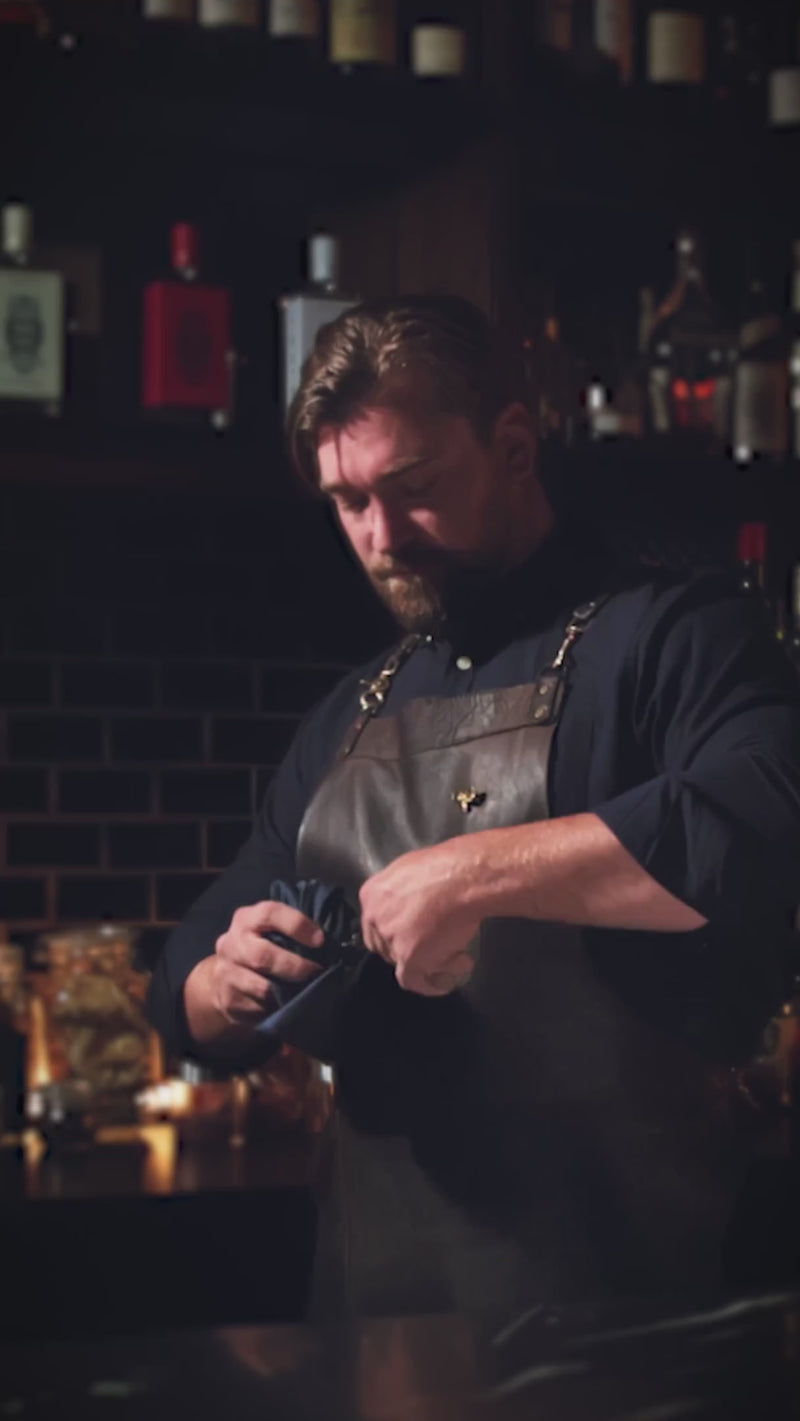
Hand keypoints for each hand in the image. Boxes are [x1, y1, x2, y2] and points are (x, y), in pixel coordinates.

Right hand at [205, 901, 325, 1025]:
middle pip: (262, 956)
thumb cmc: (260, 948)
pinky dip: (276, 1008)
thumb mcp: (269, 931)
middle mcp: (230, 944)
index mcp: (245, 919)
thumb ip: (289, 931)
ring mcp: (225, 973)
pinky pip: (258, 1008)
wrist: (224, 977)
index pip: (269, 913)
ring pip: (261, 987)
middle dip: (294, 966)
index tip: (320, 940)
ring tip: (303, 991)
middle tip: (315, 972)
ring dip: (287, 992)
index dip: (296, 924)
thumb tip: (326, 941)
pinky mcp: (227, 1000)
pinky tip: (284, 1004)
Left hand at [358, 840, 480, 996]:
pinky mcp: (409, 958)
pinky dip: (432, 983)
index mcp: (371, 894)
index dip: (393, 933)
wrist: (462, 878)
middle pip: (383, 945)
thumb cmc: (445, 866)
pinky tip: (454, 970)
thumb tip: (412, 902)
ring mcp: (391, 940)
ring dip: (426, 962)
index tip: (413, 935)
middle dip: (407, 949)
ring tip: (454, 956)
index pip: (374, 924)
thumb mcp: (410, 870)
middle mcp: (375, 918)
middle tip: (433, 948)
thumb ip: (402, 891)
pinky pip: (413, 981)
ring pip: (400, 963)